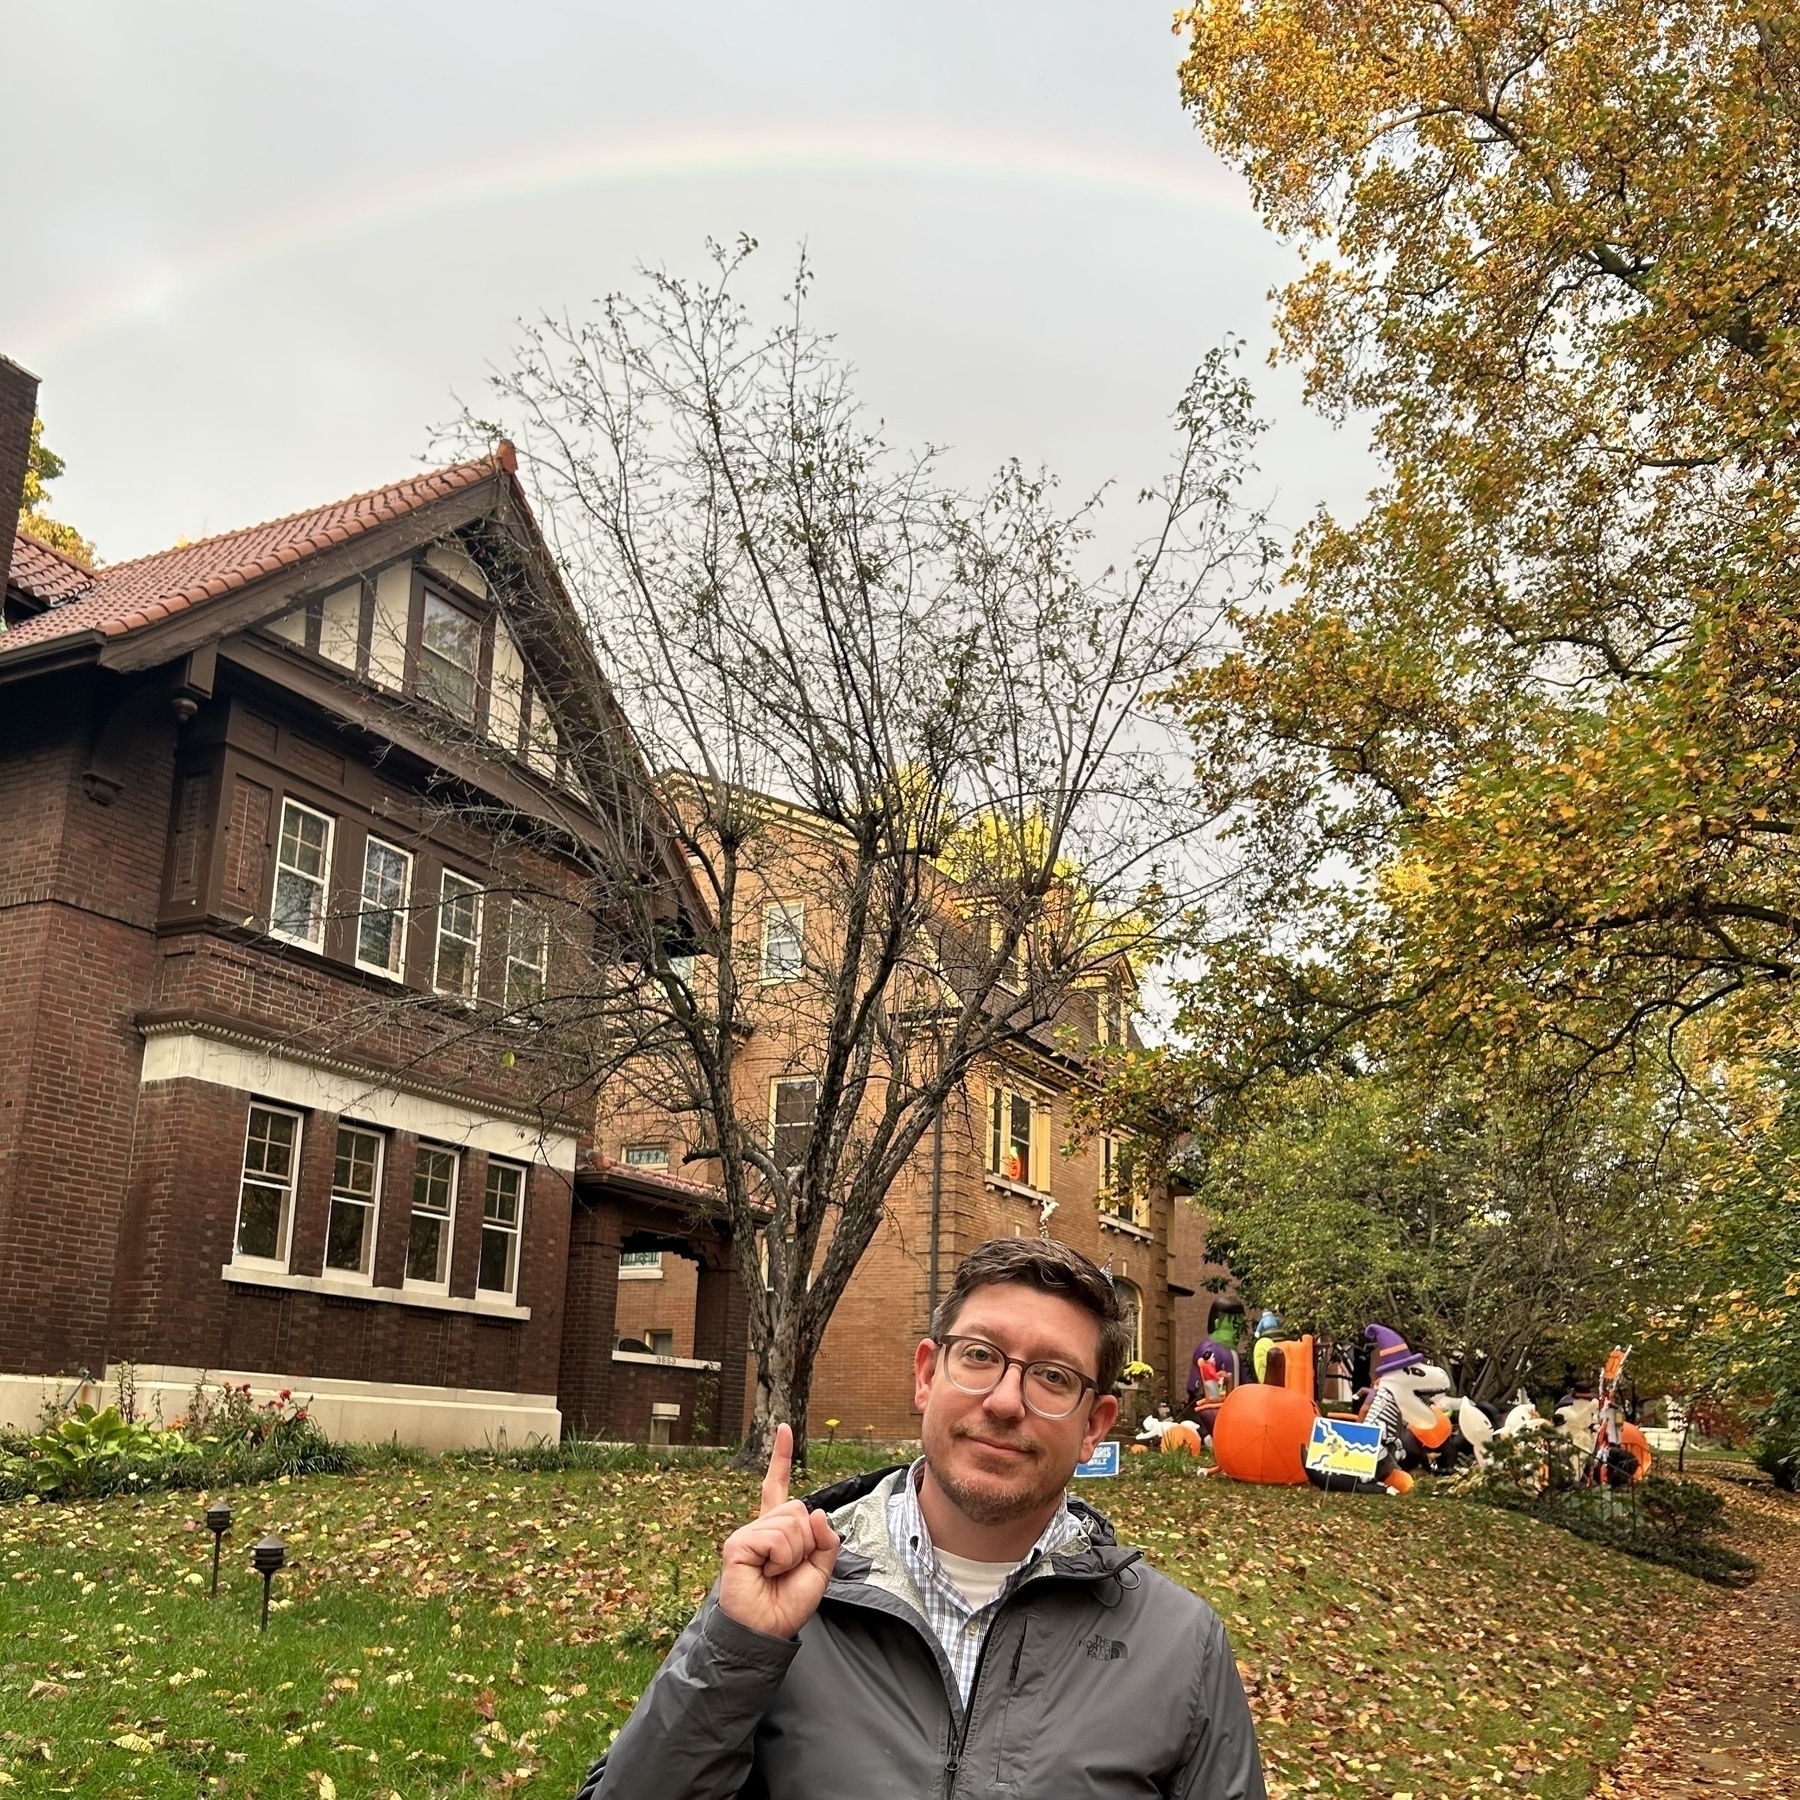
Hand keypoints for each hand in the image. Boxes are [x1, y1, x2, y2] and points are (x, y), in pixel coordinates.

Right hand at [717, 1423, 840, 1638]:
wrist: (766, 1630)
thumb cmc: (787, 1603)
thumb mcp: (820, 1571)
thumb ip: (825, 1541)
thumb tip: (814, 1512)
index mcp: (778, 1530)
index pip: (779, 1487)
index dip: (781, 1457)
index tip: (784, 1429)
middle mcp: (761, 1526)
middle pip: (799, 1510)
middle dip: (806, 1542)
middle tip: (788, 1568)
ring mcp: (748, 1532)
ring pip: (792, 1523)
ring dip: (794, 1554)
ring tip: (776, 1573)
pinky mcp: (738, 1542)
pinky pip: (777, 1539)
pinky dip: (781, 1559)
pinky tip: (765, 1573)